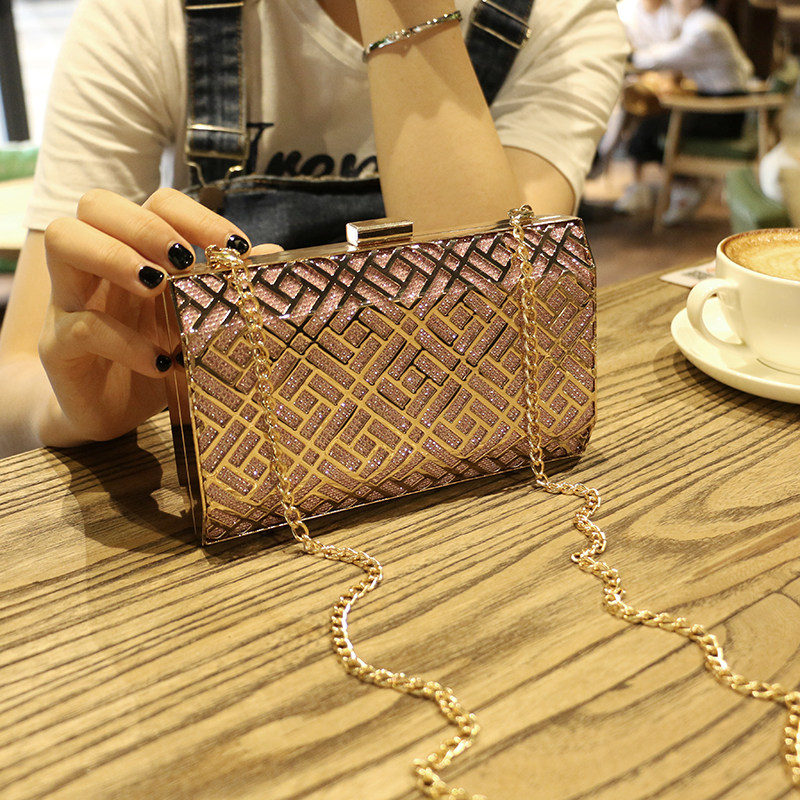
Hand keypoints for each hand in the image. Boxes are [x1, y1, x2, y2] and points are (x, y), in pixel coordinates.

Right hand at [39, 188, 277, 444]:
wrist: (115, 413)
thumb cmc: (159, 357)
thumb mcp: (200, 324)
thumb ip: (230, 290)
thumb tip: (274, 255)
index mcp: (138, 251)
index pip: (156, 203)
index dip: (195, 215)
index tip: (235, 246)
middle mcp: (98, 264)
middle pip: (96, 204)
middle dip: (146, 225)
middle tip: (183, 259)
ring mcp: (71, 300)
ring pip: (63, 241)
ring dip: (114, 255)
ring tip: (157, 286)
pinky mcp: (58, 347)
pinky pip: (80, 326)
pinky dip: (124, 341)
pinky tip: (161, 362)